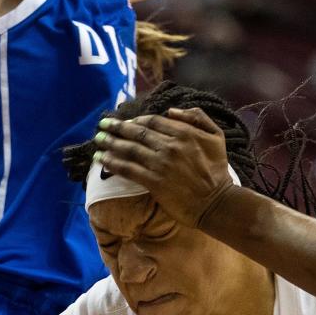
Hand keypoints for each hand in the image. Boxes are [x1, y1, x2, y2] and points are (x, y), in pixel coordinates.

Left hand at [94, 108, 234, 226]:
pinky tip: (102, 160)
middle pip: (137, 132)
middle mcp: (170, 145)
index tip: (124, 121)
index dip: (135, 119)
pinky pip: (129, 169)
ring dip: (110, 144)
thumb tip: (171, 111)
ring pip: (130, 150)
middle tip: (102, 125)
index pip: (153, 120)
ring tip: (98, 140)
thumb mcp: (217, 136)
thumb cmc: (218, 171)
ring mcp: (160, 164)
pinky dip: (114, 163)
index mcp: (184, 132)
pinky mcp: (154, 182)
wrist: (216, 203)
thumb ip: (198, 117)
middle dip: (116, 128)